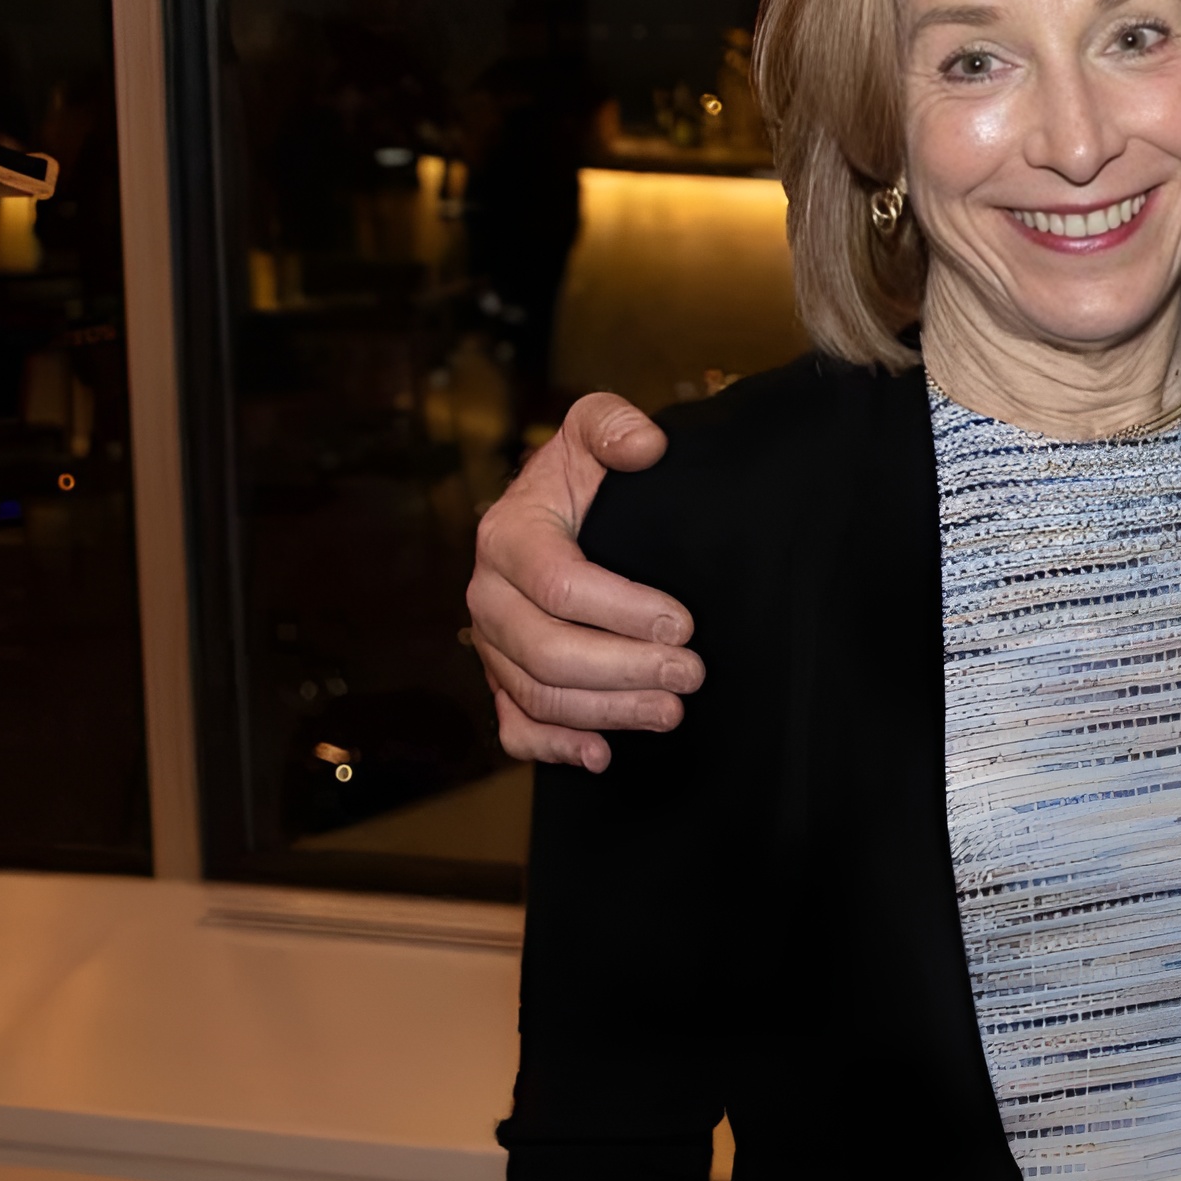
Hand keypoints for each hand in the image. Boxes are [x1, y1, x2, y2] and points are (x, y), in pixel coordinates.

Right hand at [467, 393, 700, 770]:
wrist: (559, 509)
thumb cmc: (583, 471)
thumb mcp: (594, 427)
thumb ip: (614, 425)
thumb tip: (645, 446)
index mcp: (507, 535)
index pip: (560, 584)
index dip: (624, 610)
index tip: (684, 623)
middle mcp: (487, 594)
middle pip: (546, 649)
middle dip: (624, 669)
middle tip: (692, 674)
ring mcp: (490, 642)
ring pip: (536, 693)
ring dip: (607, 711)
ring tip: (672, 711)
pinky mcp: (501, 676)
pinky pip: (514, 726)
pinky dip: (554, 748)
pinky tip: (603, 755)